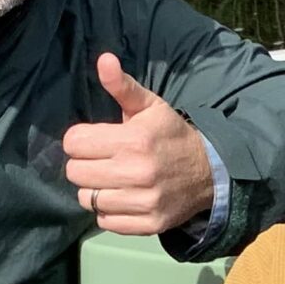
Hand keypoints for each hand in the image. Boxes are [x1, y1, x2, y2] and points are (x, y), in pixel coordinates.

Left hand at [61, 53, 214, 236]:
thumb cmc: (171, 135)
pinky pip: (105, 221)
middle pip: (75, 173)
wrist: (210, 172)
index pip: (74, 143)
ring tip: (112, 179)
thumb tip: (104, 59)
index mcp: (134, 140)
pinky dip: (108, 212)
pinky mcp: (148, 224)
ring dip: (95, 189)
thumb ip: (122, 86)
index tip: (93, 139)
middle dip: (84, 164)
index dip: (80, 139)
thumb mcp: (149, 106)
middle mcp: (137, 172)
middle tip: (102, 160)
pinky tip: (123, 197)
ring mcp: (143, 201)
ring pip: (87, 199)